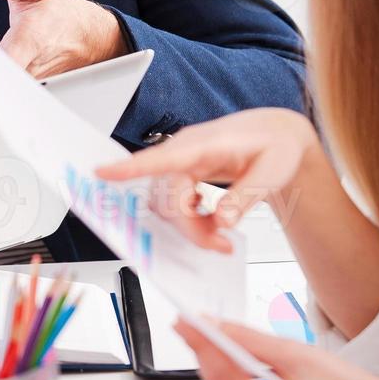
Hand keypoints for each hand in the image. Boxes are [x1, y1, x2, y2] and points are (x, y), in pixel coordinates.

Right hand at [95, 109, 319, 251]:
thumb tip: (221, 221)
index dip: (130, 168)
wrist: (277, 134)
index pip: (162, 157)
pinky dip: (191, 222)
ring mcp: (183, 163)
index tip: (101, 172)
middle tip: (221, 245)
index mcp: (205, 144)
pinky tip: (213, 224)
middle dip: (189, 229)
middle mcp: (186, 152)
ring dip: (190, 229)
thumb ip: (246, 197)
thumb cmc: (275, 145)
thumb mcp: (272, 172)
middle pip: (167, 198)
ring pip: (168, 206)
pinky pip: (175, 205)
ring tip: (221, 238)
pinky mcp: (185, 175)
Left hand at [175, 317, 378, 379]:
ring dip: (212, 364)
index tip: (188, 323)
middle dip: (205, 352)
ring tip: (199, 333)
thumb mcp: (295, 354)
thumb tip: (217, 327)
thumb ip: (250, 341)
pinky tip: (217, 356)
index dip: (205, 346)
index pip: (227, 379)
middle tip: (188, 322)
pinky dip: (225, 378)